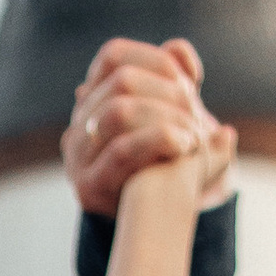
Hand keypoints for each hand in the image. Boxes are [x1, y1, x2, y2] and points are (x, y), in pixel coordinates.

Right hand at [63, 37, 222, 216]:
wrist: (159, 224)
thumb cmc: (170, 161)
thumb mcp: (177, 115)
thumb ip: (178, 79)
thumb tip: (180, 51)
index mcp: (92, 99)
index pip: (114, 56)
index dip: (155, 61)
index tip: (193, 80)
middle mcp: (78, 124)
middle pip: (121, 80)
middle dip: (168, 93)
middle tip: (198, 113)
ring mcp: (77, 157)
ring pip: (119, 112)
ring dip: (165, 116)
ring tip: (194, 133)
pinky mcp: (88, 188)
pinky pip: (121, 151)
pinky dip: (159, 141)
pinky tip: (186, 146)